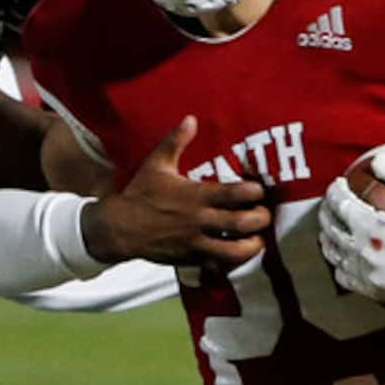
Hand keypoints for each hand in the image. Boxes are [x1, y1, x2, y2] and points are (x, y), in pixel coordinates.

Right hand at [83, 117, 271, 267]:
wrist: (120, 228)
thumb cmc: (140, 193)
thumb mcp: (157, 164)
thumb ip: (176, 141)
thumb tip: (191, 118)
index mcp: (197, 195)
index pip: (237, 193)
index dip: (255, 191)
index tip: (259, 189)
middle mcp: (200, 220)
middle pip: (243, 223)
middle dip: (261, 219)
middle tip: (264, 214)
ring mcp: (196, 242)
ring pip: (235, 250)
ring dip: (252, 246)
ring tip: (258, 239)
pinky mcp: (191, 259)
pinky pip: (219, 265)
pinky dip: (233, 262)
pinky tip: (237, 254)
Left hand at [319, 143, 384, 319]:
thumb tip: (377, 161)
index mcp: (373, 227)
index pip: (341, 205)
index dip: (335, 192)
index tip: (337, 185)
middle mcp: (364, 252)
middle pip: (331, 229)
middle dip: (326, 213)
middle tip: (329, 204)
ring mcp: (367, 275)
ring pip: (334, 255)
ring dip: (327, 238)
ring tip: (329, 228)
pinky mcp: (374, 292)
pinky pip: (344, 277)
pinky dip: (338, 264)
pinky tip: (342, 258)